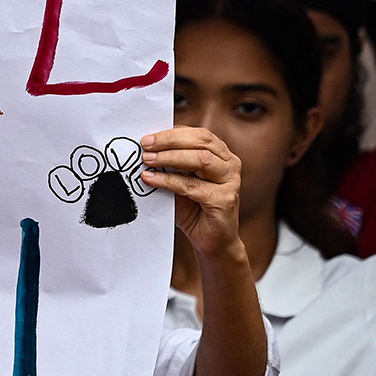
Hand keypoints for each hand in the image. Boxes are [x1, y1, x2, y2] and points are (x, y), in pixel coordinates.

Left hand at [140, 126, 243, 259]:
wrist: (212, 241)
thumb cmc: (194, 209)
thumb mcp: (179, 180)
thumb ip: (169, 164)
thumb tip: (145, 149)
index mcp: (220, 154)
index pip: (197, 134)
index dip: (171, 133)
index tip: (147, 137)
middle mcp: (229, 164)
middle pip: (200, 142)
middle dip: (169, 141)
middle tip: (145, 145)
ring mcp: (230, 181)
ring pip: (199, 160)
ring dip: (169, 158)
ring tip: (146, 160)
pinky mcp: (224, 199)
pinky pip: (192, 186)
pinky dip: (168, 180)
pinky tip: (151, 179)